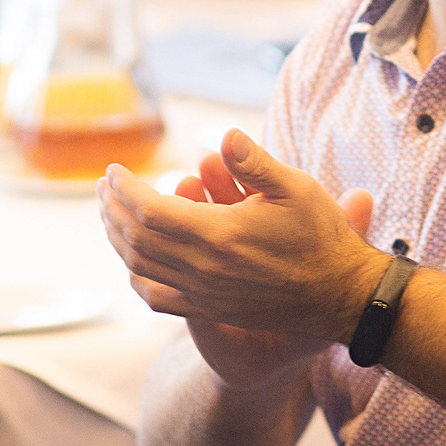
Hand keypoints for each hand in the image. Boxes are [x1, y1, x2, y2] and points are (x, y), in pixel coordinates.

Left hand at [100, 130, 386, 374]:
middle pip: (136, 239)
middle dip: (113, 209)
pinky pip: (157, 298)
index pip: (149, 210)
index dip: (125, 188)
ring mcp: (205, 294)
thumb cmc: (322, 236)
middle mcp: (204, 269)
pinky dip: (136, 277)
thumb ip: (254, 162)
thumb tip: (223, 135)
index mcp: (219, 235)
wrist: (341, 294)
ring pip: (141, 268)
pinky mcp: (211, 310)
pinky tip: (132, 261)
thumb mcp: (296, 187)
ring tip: (110, 215)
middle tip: (104, 187)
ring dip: (118, 240)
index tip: (114, 170)